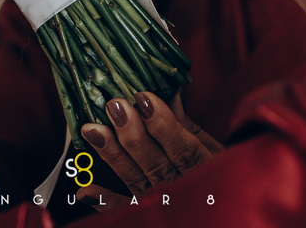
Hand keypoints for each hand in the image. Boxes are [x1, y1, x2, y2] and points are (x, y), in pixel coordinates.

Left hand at [77, 92, 222, 209]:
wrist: (221, 211)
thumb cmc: (219, 173)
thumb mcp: (213, 149)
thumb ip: (187, 125)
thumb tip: (168, 91)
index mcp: (205, 170)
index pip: (184, 150)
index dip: (163, 125)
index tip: (144, 98)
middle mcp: (183, 191)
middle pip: (157, 165)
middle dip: (133, 135)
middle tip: (114, 106)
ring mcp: (163, 204)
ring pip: (137, 181)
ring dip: (113, 156)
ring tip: (93, 130)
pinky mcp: (145, 215)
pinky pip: (125, 209)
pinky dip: (105, 201)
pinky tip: (84, 190)